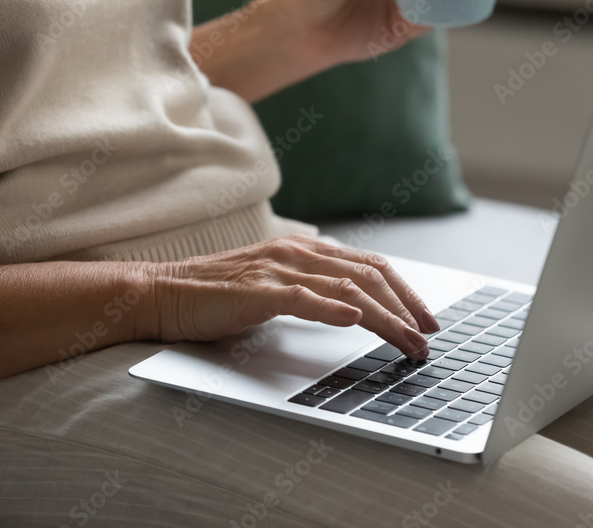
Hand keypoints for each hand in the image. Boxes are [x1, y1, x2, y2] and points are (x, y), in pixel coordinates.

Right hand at [149, 235, 438, 358]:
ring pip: (346, 288)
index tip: (426, 319)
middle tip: (428, 338)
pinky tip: (354, 320)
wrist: (164, 292)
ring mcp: (276, 269)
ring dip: (385, 317)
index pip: (369, 266)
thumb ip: (307, 289)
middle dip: (406, 308)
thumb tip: (351, 308)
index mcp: (302, 250)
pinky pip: (302, 298)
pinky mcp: (256, 291)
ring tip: (408, 342)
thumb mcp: (271, 287)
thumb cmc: (215, 296)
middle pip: (368, 275)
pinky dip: (332, 308)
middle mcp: (295, 252)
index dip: (405, 292)